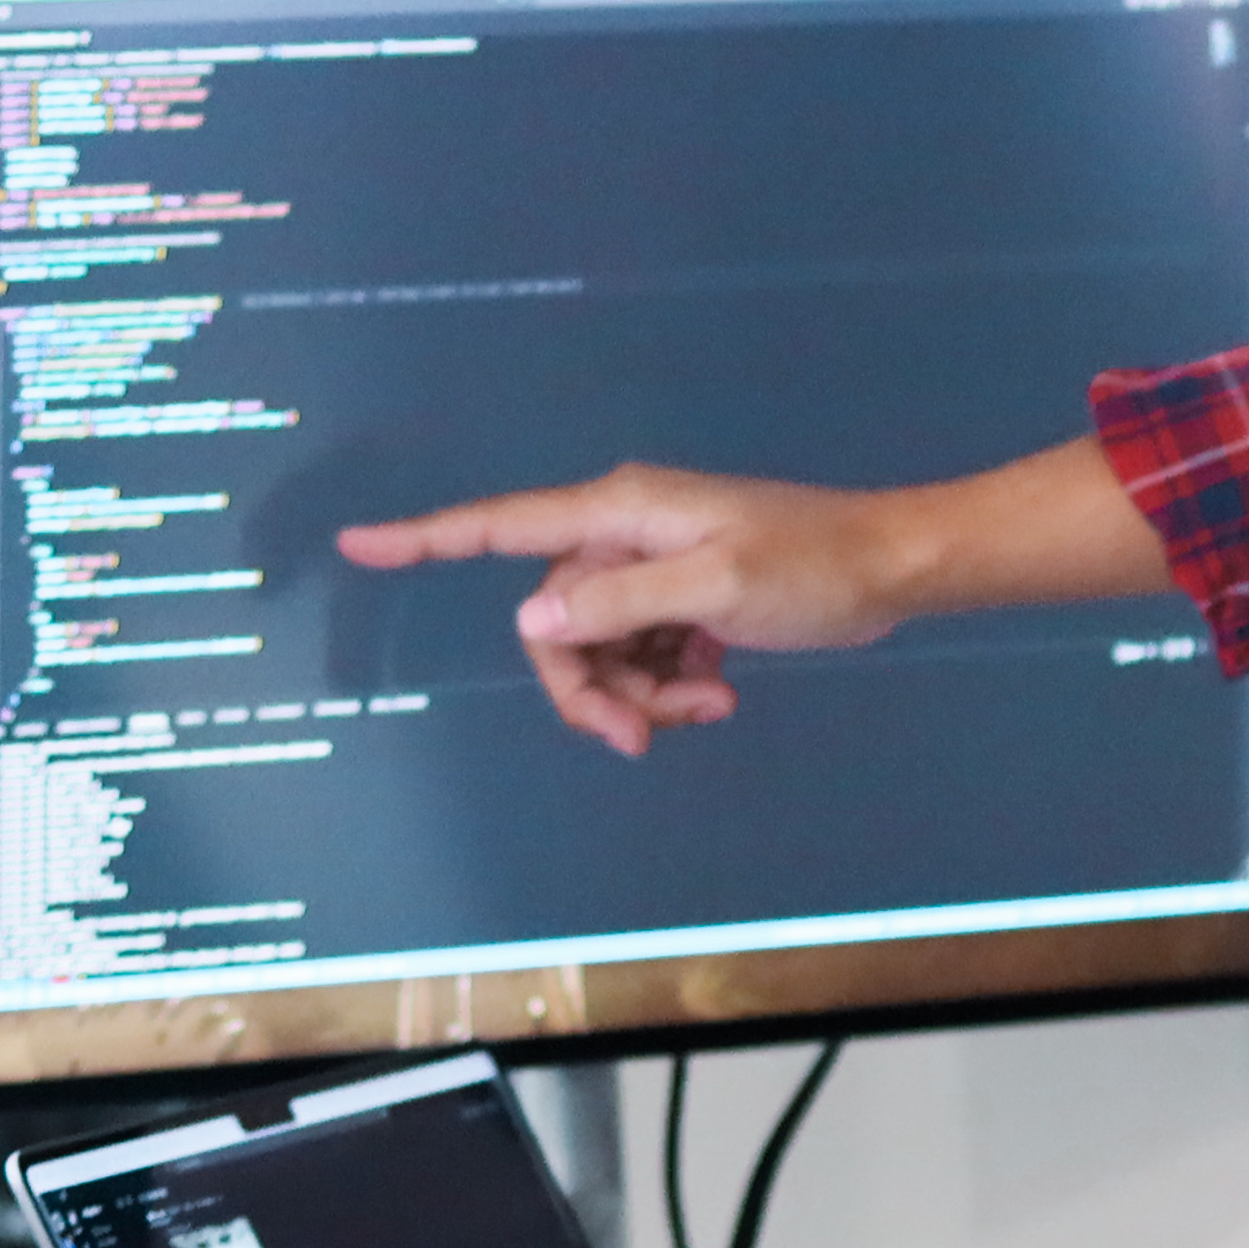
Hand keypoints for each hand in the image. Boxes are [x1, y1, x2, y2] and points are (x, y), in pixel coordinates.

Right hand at [336, 463, 922, 758]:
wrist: (891, 569)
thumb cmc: (813, 567)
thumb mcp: (718, 588)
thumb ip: (622, 601)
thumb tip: (534, 614)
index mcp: (621, 512)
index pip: (503, 526)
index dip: (426, 538)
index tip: (357, 546)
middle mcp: (624, 532)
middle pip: (555, 624)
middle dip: (591, 687)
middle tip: (645, 735)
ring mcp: (653, 567)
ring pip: (599, 650)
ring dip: (641, 693)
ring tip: (710, 703)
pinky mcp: (682, 598)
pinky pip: (640, 654)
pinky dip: (670, 683)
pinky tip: (721, 689)